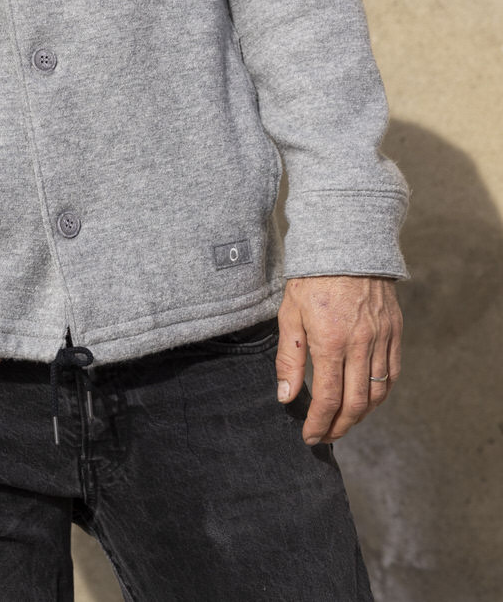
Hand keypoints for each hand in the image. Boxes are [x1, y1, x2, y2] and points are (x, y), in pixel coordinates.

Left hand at [275, 275, 401, 444]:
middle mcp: (360, 345)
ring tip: (343, 422)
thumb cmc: (312, 278)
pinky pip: (392, 373)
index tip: (310, 436)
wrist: (347, 244)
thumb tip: (286, 396)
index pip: (328, 398)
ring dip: (361, 415)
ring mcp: (381, 339)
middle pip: (355, 403)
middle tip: (326, 436)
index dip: (319, 423)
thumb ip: (288, 359)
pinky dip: (381, 393)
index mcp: (330, 341)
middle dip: (339, 427)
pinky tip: (368, 399)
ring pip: (377, 393)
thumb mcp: (289, 314)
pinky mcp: (394, 331)